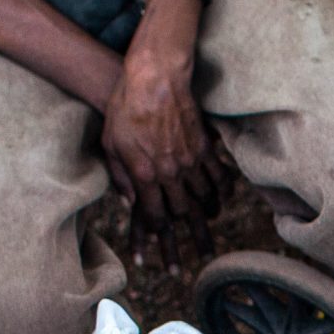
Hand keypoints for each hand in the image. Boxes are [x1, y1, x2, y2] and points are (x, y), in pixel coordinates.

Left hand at [102, 8, 223, 263]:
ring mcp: (189, 160)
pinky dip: (221, 190)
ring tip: (211, 232)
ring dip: (207, 218)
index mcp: (145, 175)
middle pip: (182, 214)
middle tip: (197, 256)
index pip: (155, 216)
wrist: (154, 77)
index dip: (157, 239)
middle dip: (188, 239)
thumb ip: (119, 176)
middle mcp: (171, 173)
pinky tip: (223, 200)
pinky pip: (217, 174)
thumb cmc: (125, 107)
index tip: (160, 256)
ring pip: (203, 197)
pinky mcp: (202, 145)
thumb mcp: (110, 143)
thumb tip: (128, 202)